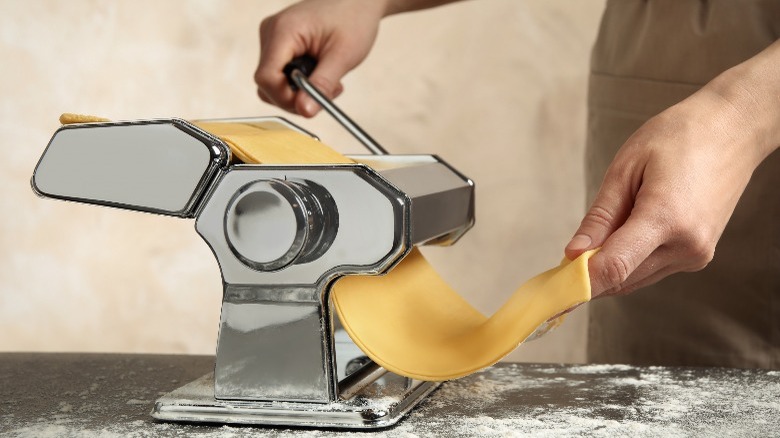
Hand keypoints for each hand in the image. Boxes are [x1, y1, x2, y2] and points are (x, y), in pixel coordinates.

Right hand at [255, 0, 386, 116]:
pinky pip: (280, 74)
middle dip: (295, 97)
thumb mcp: (343, 56)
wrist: (358, 2)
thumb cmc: (354, 19)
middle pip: (267, 83)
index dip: (284, 98)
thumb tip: (304, 111)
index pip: (266, 77)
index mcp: (283, 30)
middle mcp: (271, 32)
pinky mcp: (279, 44)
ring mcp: (272, 37)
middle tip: (326, 93)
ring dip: (299, 92)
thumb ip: (322, 85)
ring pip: (273, 82)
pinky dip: (299, 83)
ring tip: (328, 81)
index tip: (311, 104)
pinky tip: (319, 74)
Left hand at [565, 84, 773, 297]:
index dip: (579, 283)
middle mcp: (687, 245)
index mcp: (666, 218)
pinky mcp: (699, 255)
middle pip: (622, 279)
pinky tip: (621, 238)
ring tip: (594, 241)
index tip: (553, 288)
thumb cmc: (679, 136)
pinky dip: (630, 262)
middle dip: (589, 275)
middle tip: (563, 262)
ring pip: (636, 279)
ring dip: (609, 269)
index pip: (614, 268)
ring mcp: (697, 254)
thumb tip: (574, 254)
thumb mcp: (626, 168)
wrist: (733, 129)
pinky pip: (652, 270)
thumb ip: (600, 217)